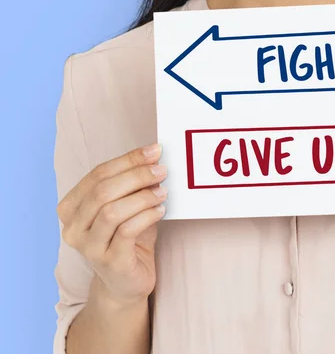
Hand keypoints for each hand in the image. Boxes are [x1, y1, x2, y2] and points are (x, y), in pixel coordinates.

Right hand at [57, 144, 167, 305]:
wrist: (126, 283)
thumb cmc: (127, 239)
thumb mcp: (126, 207)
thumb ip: (132, 185)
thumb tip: (154, 158)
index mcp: (71, 207)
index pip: (97, 174)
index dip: (128, 160)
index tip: (154, 150)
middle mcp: (73, 227)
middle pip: (103, 190)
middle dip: (136, 175)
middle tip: (162, 171)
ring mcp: (88, 247)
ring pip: (112, 211)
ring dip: (142, 196)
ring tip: (163, 192)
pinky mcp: (108, 261)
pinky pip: (127, 231)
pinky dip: (146, 216)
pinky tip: (160, 210)